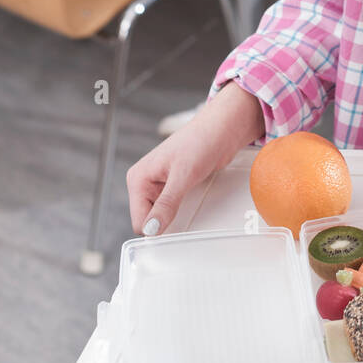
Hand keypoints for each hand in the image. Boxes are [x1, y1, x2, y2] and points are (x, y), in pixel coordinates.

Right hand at [126, 84, 261, 235]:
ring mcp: (161, 185)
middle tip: (187, 221)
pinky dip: (183, 212)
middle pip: (149, 221)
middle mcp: (146, 182)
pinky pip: (174, 209)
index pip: (139, 221)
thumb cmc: (201, 141)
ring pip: (162, 217)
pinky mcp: (176, 186)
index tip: (175, 233)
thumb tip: (151, 229)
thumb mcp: (183, 175)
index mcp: (139, 178)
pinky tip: (194, 207)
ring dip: (175, 219)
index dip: (156, 230)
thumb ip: (166, 204)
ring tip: (192, 210)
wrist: (224, 128)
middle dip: (165, 225)